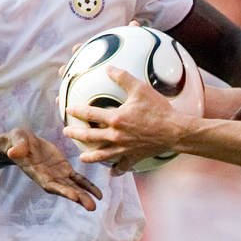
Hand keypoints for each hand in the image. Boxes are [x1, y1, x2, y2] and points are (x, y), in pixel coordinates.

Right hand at [6, 127, 101, 209]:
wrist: (23, 142)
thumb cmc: (18, 141)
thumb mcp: (17, 141)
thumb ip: (17, 147)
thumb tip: (13, 152)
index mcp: (38, 174)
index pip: (52, 185)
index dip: (63, 191)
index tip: (74, 197)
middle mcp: (50, 179)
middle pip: (66, 190)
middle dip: (78, 198)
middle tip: (91, 207)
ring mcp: (58, 175)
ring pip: (74, 187)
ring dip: (86, 195)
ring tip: (97, 202)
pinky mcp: (65, 169)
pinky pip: (79, 180)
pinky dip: (88, 186)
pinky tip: (99, 195)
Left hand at [70, 68, 191, 175]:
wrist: (174, 131)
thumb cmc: (158, 109)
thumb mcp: (140, 89)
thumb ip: (122, 77)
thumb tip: (108, 68)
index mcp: (115, 119)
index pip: (89, 115)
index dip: (76, 111)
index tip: (67, 109)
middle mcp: (116, 135)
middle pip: (90, 137)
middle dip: (76, 135)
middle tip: (66, 133)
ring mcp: (124, 148)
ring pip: (102, 155)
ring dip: (90, 157)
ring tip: (82, 158)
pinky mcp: (134, 156)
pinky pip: (123, 166)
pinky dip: (116, 170)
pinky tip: (112, 173)